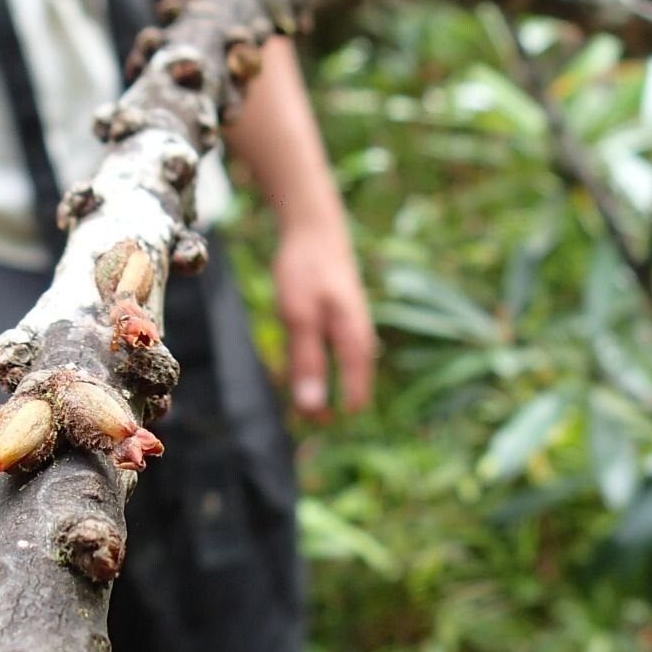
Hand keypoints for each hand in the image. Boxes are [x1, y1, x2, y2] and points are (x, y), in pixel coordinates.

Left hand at [272, 217, 375, 419]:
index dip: (331, 415)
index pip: (355, 397)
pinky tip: (292, 368)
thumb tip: (312, 407)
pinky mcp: (337, 326)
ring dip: (313, 387)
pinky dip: (310, 368)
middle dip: (321, 405)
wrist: (313, 229)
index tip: (307, 423)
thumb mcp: (299, 317)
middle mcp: (359, 340)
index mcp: (356, 342)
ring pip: (335, 374)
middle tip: (296, 415)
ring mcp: (350, 332)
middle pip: (346, 389)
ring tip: (293, 393)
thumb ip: (306, 361)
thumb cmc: (306, 270)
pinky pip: (328, 358)